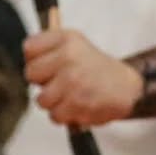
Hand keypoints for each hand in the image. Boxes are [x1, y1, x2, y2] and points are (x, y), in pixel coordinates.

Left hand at [24, 29, 142, 126]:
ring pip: (41, 99)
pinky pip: (54, 115)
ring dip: (55, 102)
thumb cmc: (99, 70)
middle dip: (45, 82)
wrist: (129, 89)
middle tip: (63, 81)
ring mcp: (72, 81)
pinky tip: (78, 105)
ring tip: (73, 95)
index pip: (29, 48)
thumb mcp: (77, 45)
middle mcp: (69, 57)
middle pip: (31, 74)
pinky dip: (66, 115)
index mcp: (68, 39)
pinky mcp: (76, 103)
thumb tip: (26, 58)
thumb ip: (49, 47)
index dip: (39, 59)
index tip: (53, 64)